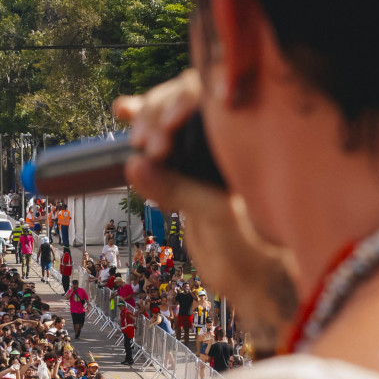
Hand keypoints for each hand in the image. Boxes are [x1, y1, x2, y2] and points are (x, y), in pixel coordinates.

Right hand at [115, 71, 298, 349]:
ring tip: (137, 143)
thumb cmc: (255, 250)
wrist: (254, 281)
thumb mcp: (218, 217)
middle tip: (150, 147)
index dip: (183, 101)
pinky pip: (161, 141)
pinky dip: (141, 125)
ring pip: (168, 117)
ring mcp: (205, 152)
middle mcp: (227, 139)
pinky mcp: (186, 169)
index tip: (167, 126)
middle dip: (159, 116)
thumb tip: (135, 165)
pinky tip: (122, 109)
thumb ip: (179, 189)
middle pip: (184, 100)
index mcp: (247, 140)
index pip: (212, 97)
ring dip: (146, 122)